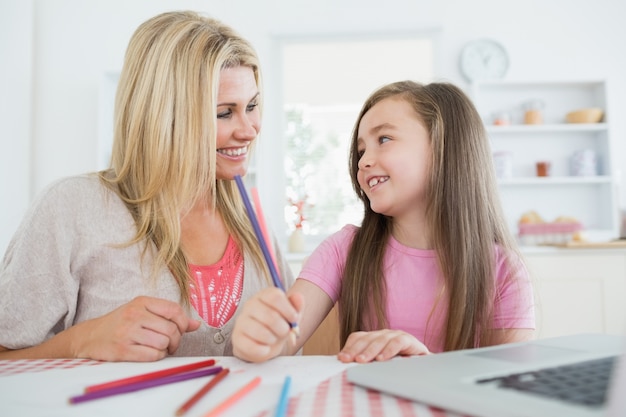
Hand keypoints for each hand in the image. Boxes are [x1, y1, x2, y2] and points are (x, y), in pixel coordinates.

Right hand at [71, 296, 200, 361]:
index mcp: (142, 302)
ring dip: (166, 350)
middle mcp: (135, 315)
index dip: (183, 323)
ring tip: (158, 349)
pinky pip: (153, 356)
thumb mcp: (143, 313)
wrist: (89, 337)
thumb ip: (169, 317)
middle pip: (171, 329)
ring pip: (163, 343)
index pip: (174, 310)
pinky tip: (151, 354)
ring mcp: (128, 332)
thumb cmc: (120, 324)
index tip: (180, 330)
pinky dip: (157, 357)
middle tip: (170, 344)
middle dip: (175, 341)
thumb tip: (196, 324)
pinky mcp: (123, 349)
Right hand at [232, 287, 302, 362]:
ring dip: (273, 339)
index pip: (275, 296)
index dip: (288, 309)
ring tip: (273, 339)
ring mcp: (241, 321)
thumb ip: (296, 305)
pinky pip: (251, 346)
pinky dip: (263, 350)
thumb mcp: (290, 315)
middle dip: (283, 328)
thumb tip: (299, 296)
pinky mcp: (236, 338)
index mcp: (263, 295)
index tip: (294, 319)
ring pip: (260, 331)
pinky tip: (265, 348)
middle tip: (285, 332)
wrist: (264, 344)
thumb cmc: (278, 326)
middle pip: (270, 315)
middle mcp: (250, 305)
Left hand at [337, 329, 429, 362]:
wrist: (424, 366)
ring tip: (361, 361)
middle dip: (355, 349)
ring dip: (370, 351)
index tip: (341, 358)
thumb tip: (345, 364)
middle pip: (366, 338)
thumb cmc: (398, 365)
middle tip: (347, 360)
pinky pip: (397, 343)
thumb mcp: (379, 363)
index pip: (358, 337)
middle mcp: (383, 334)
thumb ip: (366, 361)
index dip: (349, 346)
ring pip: (380, 340)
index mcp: (374, 337)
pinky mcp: (409, 340)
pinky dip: (389, 351)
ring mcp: (396, 335)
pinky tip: (382, 359)